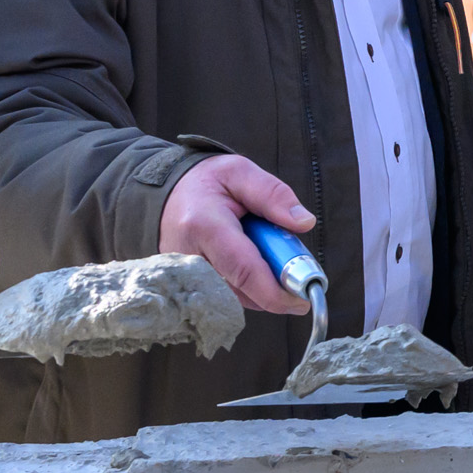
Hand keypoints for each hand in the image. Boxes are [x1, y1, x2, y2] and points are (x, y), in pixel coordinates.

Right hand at [160, 154, 314, 317]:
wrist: (167, 194)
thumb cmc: (206, 182)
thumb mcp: (240, 172)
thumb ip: (273, 194)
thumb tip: (304, 223)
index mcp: (204, 226)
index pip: (244, 271)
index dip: (276, 291)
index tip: (303, 300)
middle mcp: (190, 259)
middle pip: (243, 291)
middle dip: (276, 288)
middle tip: (295, 269)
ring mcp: (186, 277)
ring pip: (237, 298)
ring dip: (262, 285)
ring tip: (266, 251)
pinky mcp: (188, 286)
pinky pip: (226, 295)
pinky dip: (248, 285)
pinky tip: (252, 261)